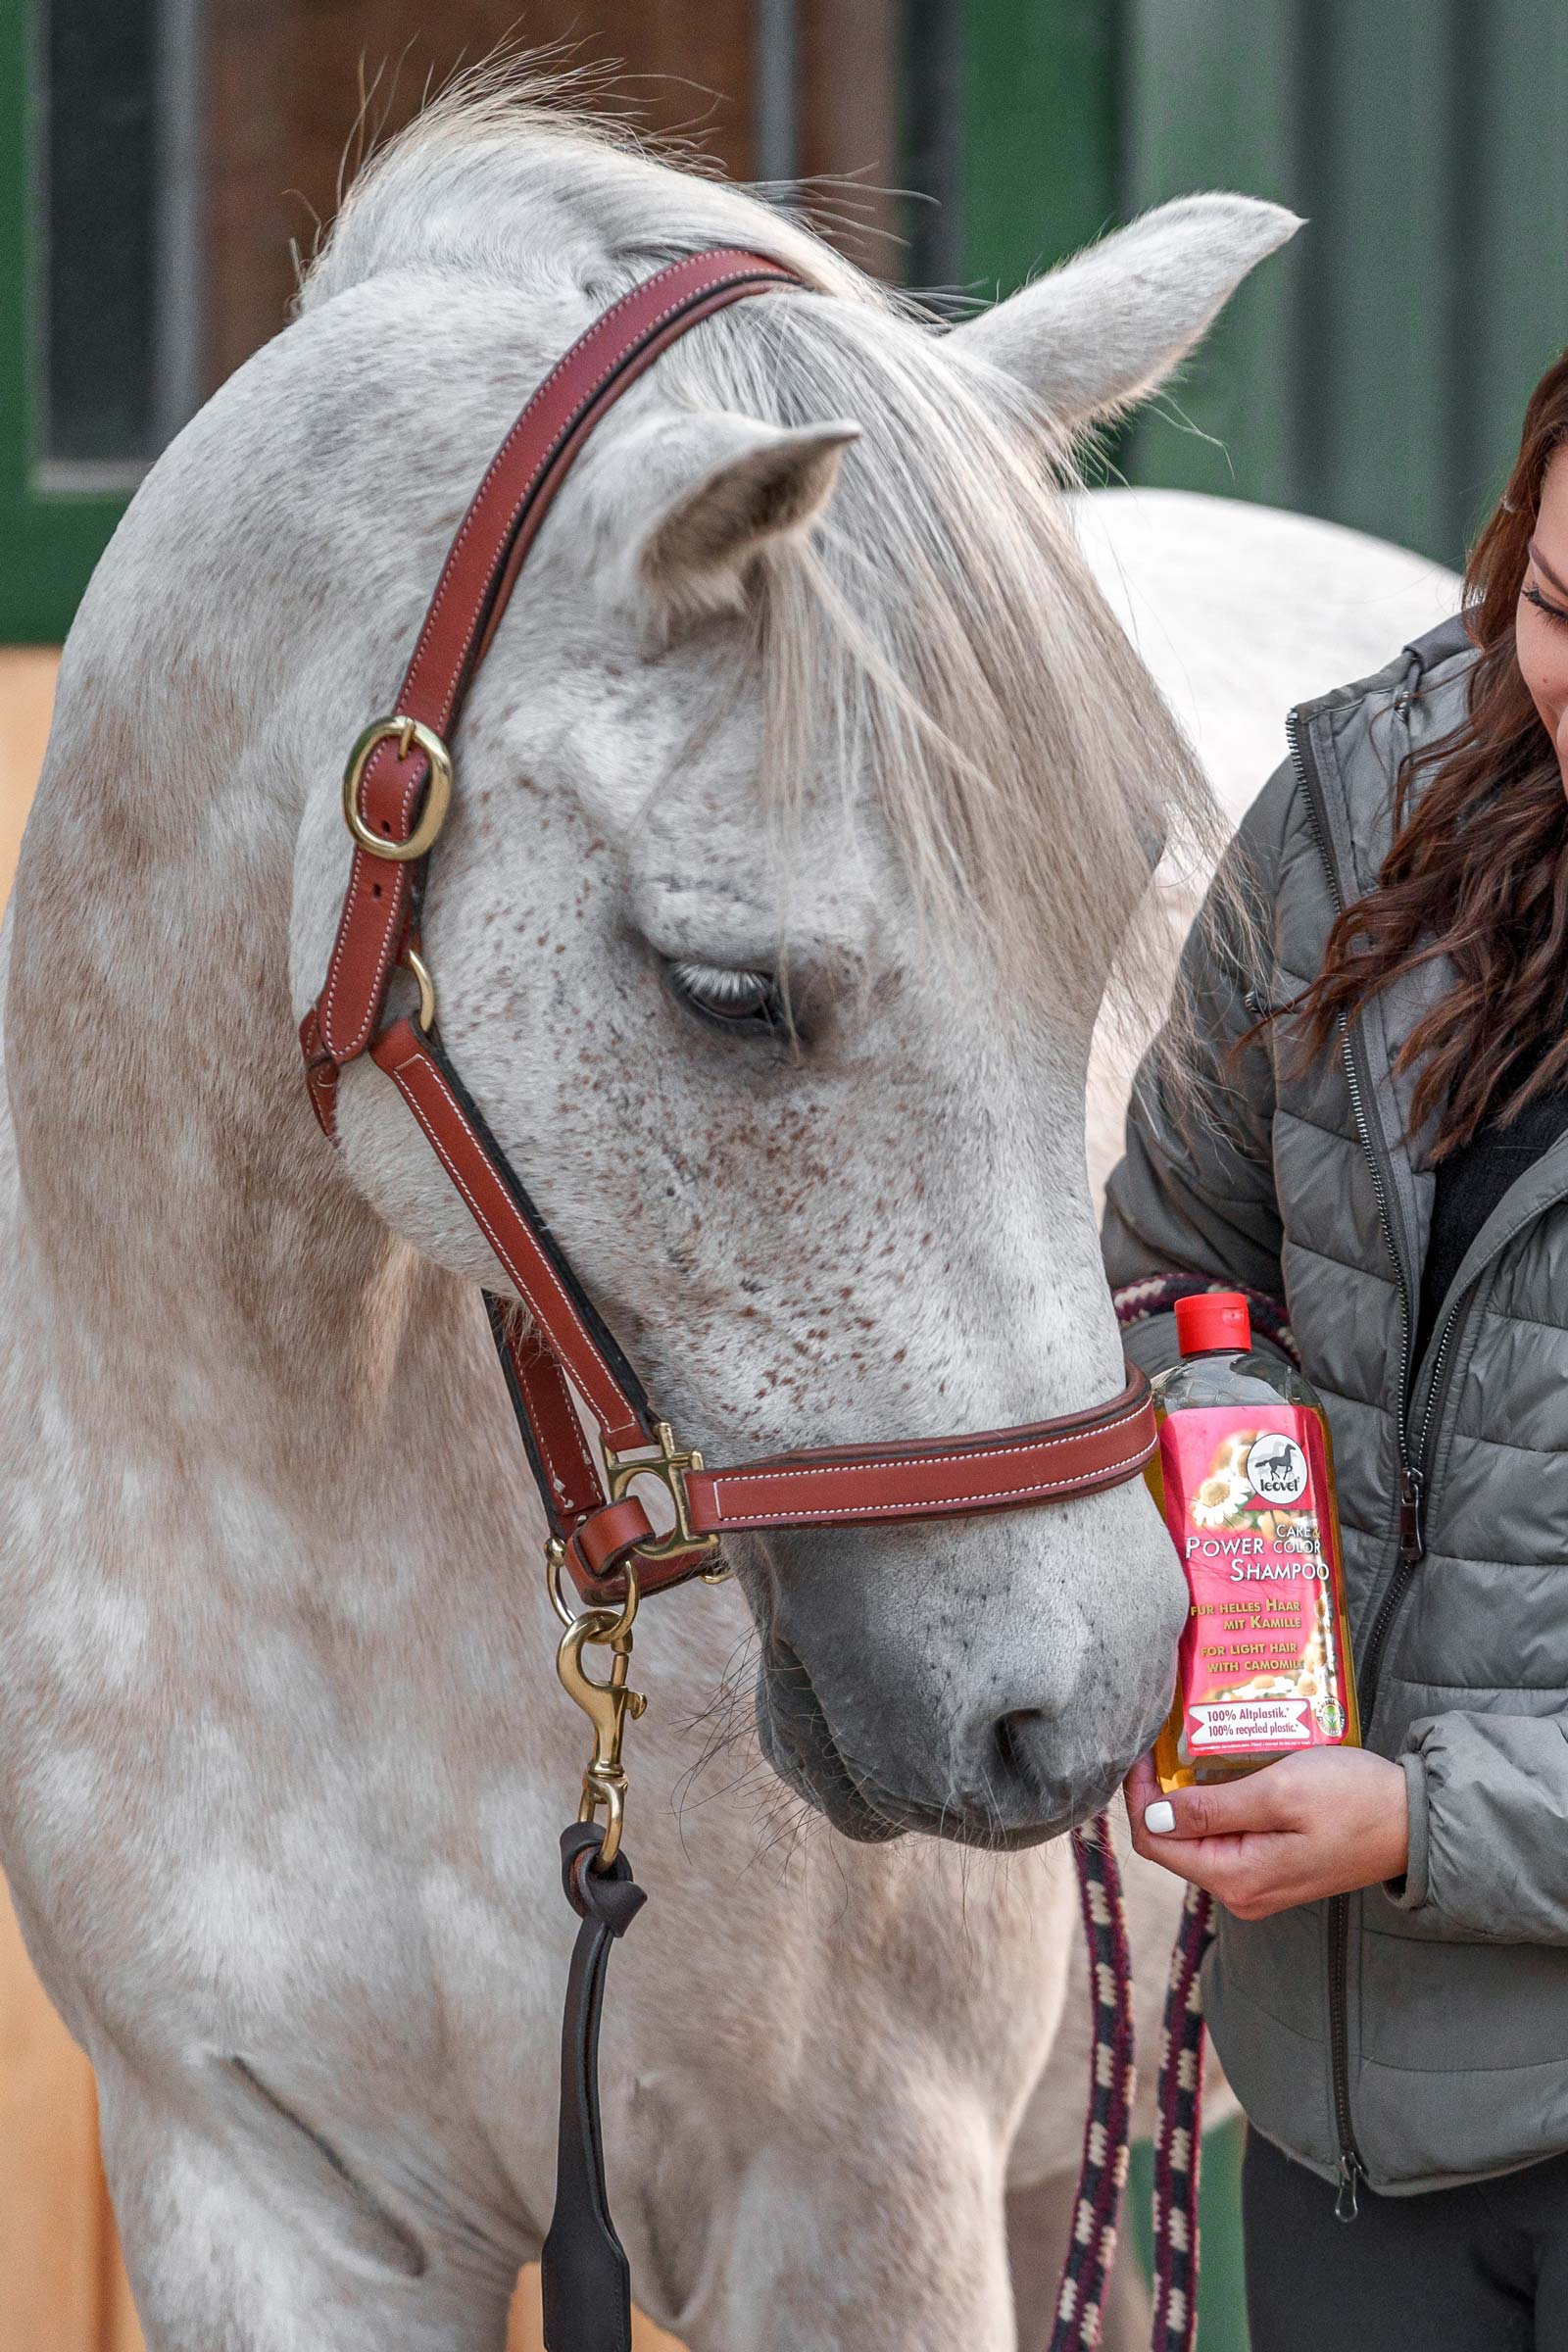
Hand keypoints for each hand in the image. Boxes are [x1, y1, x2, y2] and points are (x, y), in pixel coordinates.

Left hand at [1123, 1746, 1408, 1919]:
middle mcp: (1240, 1891)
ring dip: (1193, 1793)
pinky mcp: (1275, 1867)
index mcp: (1236, 1878)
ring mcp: (1258, 1882)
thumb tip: (1152, 1817)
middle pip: (1173, 1840)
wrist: (1416, 1821)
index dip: (1138, 1794)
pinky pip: (1229, 1834)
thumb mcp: (1278, 1792)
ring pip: (1200, 1835)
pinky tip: (1229, 1767)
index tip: (1144, 1746)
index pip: (1154, 1840)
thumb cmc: (1353, 1800)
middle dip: (1164, 1790)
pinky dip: (1221, 1801)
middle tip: (1172, 1737)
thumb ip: (1212, 1808)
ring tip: (1199, 1744)